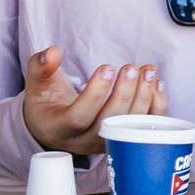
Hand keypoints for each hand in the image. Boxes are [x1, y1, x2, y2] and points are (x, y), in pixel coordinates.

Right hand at [21, 46, 166, 155]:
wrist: (54, 126)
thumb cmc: (46, 101)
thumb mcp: (37, 84)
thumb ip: (41, 66)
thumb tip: (52, 52)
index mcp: (59, 127)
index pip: (79, 116)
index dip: (95, 93)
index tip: (107, 68)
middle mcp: (83, 140)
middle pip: (109, 122)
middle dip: (124, 94)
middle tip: (130, 69)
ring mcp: (104, 142)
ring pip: (129, 126)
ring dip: (144, 98)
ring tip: (148, 72)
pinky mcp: (121, 139)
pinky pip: (143, 128)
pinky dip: (156, 108)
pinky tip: (157, 85)